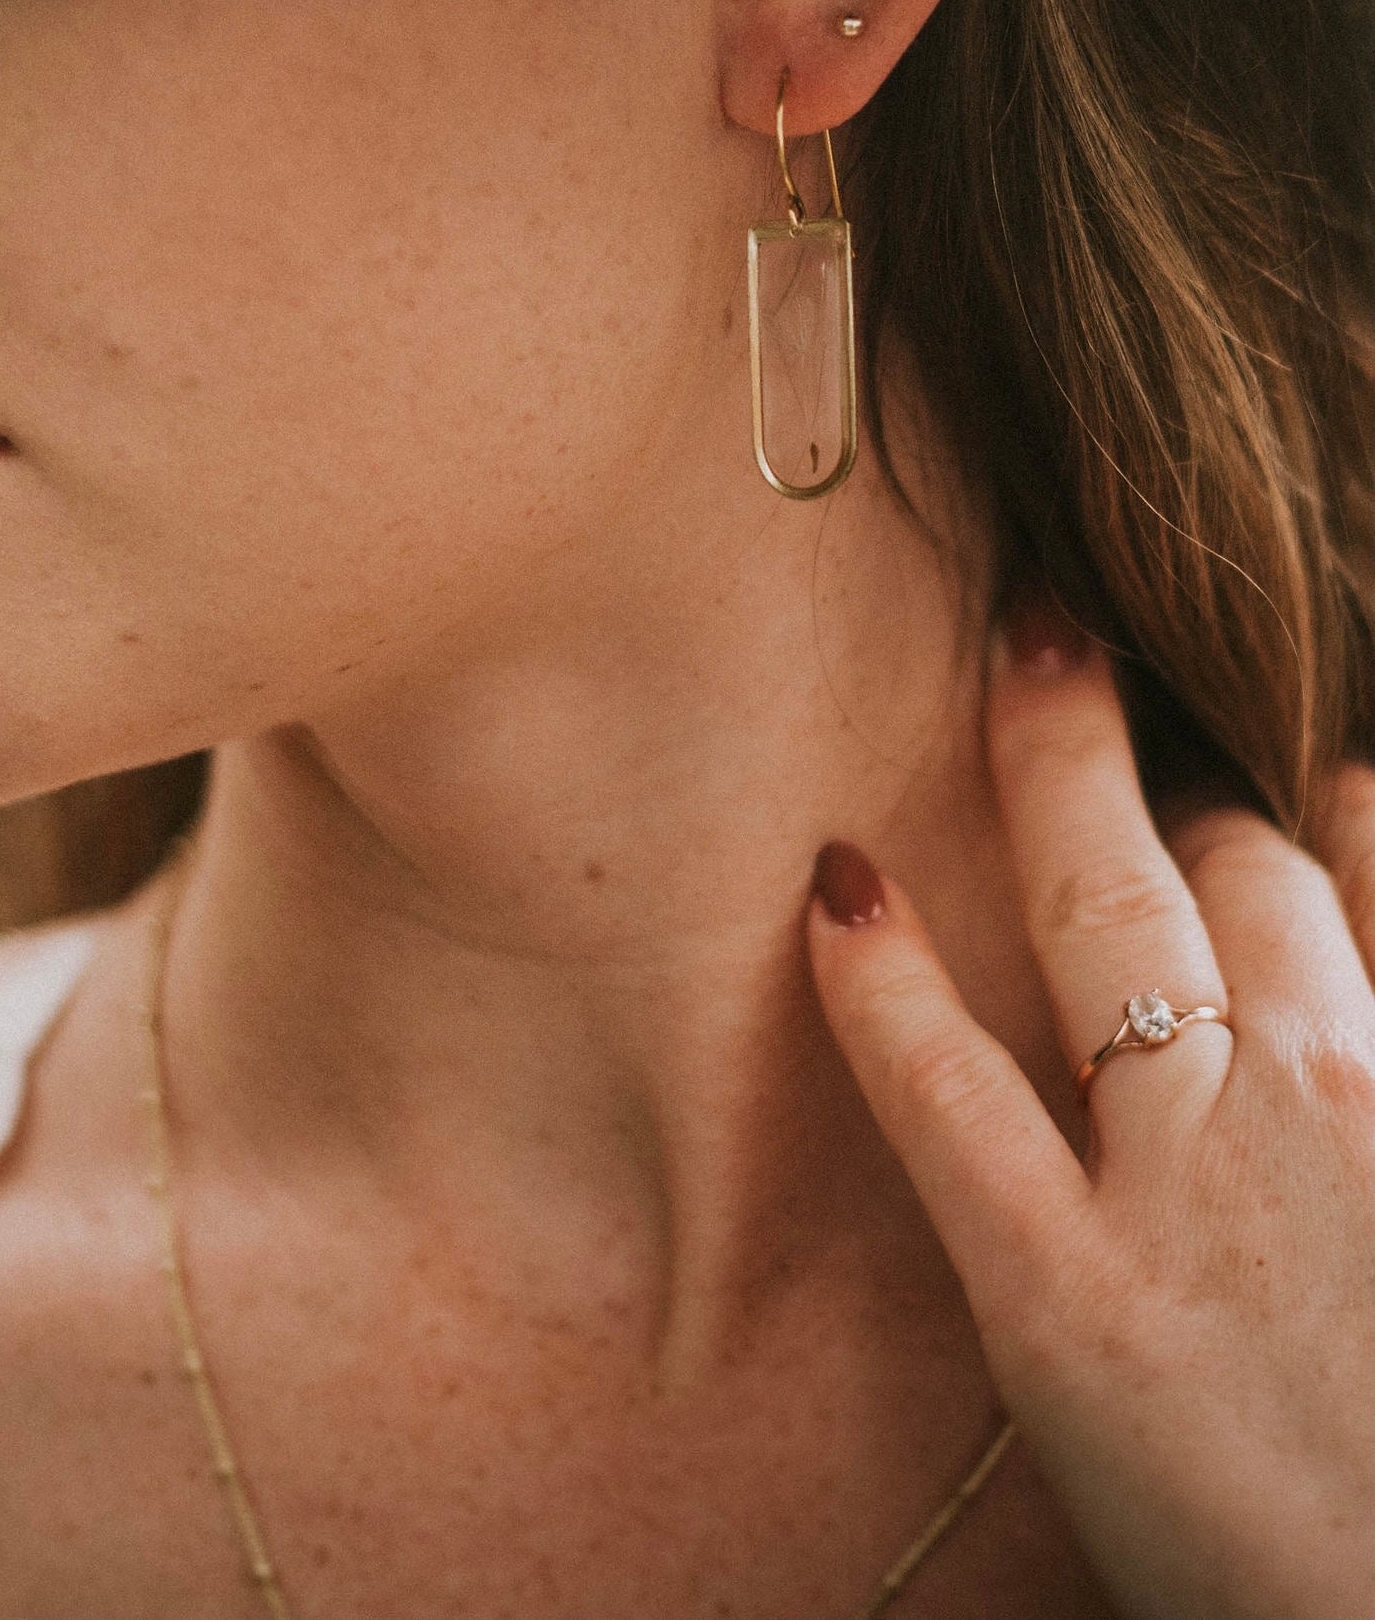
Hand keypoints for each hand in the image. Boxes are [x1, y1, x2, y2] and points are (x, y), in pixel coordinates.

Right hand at [806, 590, 1374, 1619]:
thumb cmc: (1252, 1542)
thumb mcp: (1075, 1400)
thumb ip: (991, 1201)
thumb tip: (921, 1046)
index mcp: (1074, 1272)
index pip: (925, 1058)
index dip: (870, 954)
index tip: (837, 865)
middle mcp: (1210, 1160)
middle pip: (1102, 896)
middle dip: (1054, 745)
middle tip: (1035, 630)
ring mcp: (1361, 1125)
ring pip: (1261, 888)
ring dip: (1211, 799)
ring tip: (1190, 736)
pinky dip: (1373, 845)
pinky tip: (1356, 792)